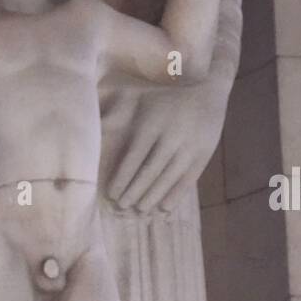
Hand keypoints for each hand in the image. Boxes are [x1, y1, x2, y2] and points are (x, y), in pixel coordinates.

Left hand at [104, 75, 231, 213]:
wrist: (207, 91)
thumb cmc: (164, 100)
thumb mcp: (141, 101)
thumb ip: (116, 115)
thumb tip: (92, 127)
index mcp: (151, 124)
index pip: (134, 158)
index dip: (122, 178)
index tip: (112, 194)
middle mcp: (170, 136)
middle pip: (150, 172)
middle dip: (134, 192)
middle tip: (122, 206)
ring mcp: (189, 146)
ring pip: (168, 178)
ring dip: (153, 197)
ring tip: (141, 209)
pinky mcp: (204, 153)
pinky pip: (188, 179)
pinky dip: (176, 195)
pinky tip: (164, 207)